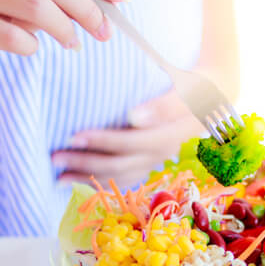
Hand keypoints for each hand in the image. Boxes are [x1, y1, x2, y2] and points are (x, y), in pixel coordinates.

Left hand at [52, 90, 204, 188]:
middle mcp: (164, 154)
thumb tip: (134, 118)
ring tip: (58, 174)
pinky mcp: (148, 163)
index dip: (102, 142)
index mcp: (172, 134)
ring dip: (87, 177)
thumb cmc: (194, 85)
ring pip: (119, 176)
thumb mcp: (188, 88)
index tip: (73, 135)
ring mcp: (155, 161)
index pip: (133, 143)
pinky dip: (99, 180)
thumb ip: (166, 104)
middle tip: (55, 157)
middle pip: (121, 164)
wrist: (210, 95)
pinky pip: (123, 178)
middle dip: (86, 163)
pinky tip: (77, 180)